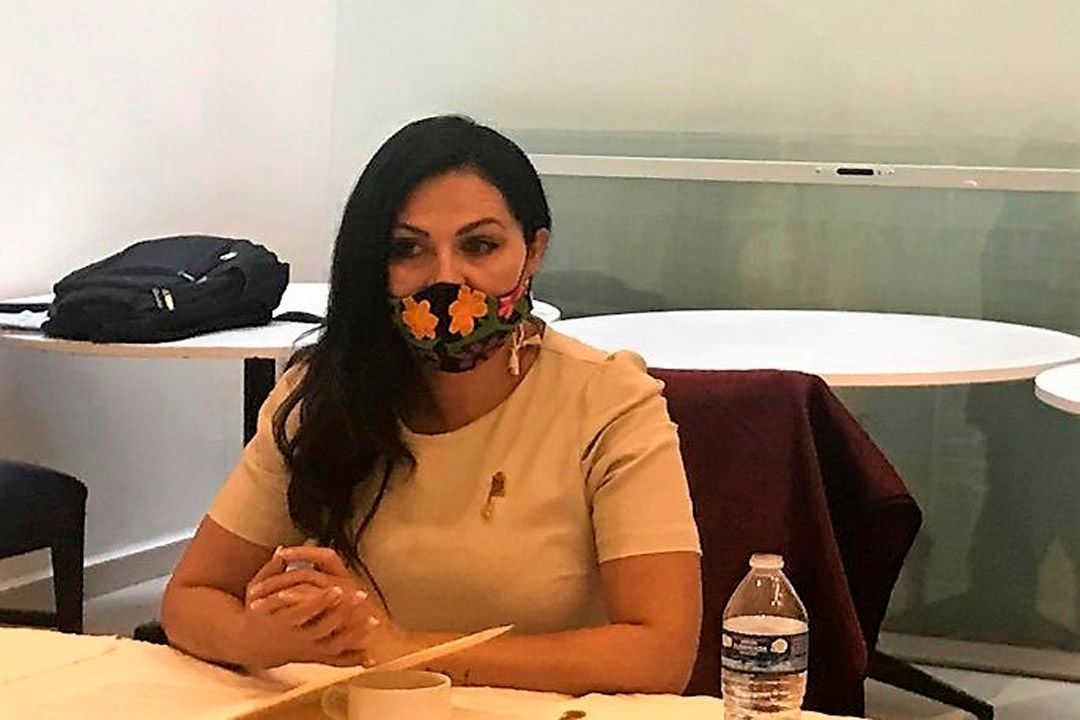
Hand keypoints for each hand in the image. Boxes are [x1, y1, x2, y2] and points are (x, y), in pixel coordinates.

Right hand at [242, 546, 409, 667]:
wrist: (252, 644)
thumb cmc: (257, 612)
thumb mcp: (256, 589)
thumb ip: (271, 571)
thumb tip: (282, 550)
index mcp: (280, 620)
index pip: (302, 611)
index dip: (319, 601)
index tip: (337, 588)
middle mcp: (295, 637)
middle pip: (322, 628)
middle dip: (343, 613)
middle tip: (361, 597)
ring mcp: (307, 649)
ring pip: (332, 645)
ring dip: (353, 634)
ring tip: (373, 621)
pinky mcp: (315, 657)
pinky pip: (335, 661)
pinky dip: (352, 659)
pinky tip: (370, 654)